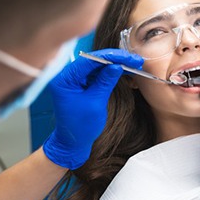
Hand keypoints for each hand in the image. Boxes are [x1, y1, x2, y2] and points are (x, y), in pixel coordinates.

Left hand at [43, 48, 142, 169]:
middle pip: (94, 60)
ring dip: (115, 64)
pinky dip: (110, 72)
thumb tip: (117, 65)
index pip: (89, 60)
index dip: (110, 57)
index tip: (127, 57)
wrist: (72, 142)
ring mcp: (75, 79)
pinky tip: (124, 70)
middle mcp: (67, 76)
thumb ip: (105, 82)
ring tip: (133, 64)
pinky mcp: (81, 83)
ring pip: (97, 65)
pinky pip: (97, 73)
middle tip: (134, 60)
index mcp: (65, 79)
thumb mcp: (96, 103)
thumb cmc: (80, 127)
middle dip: (115, 59)